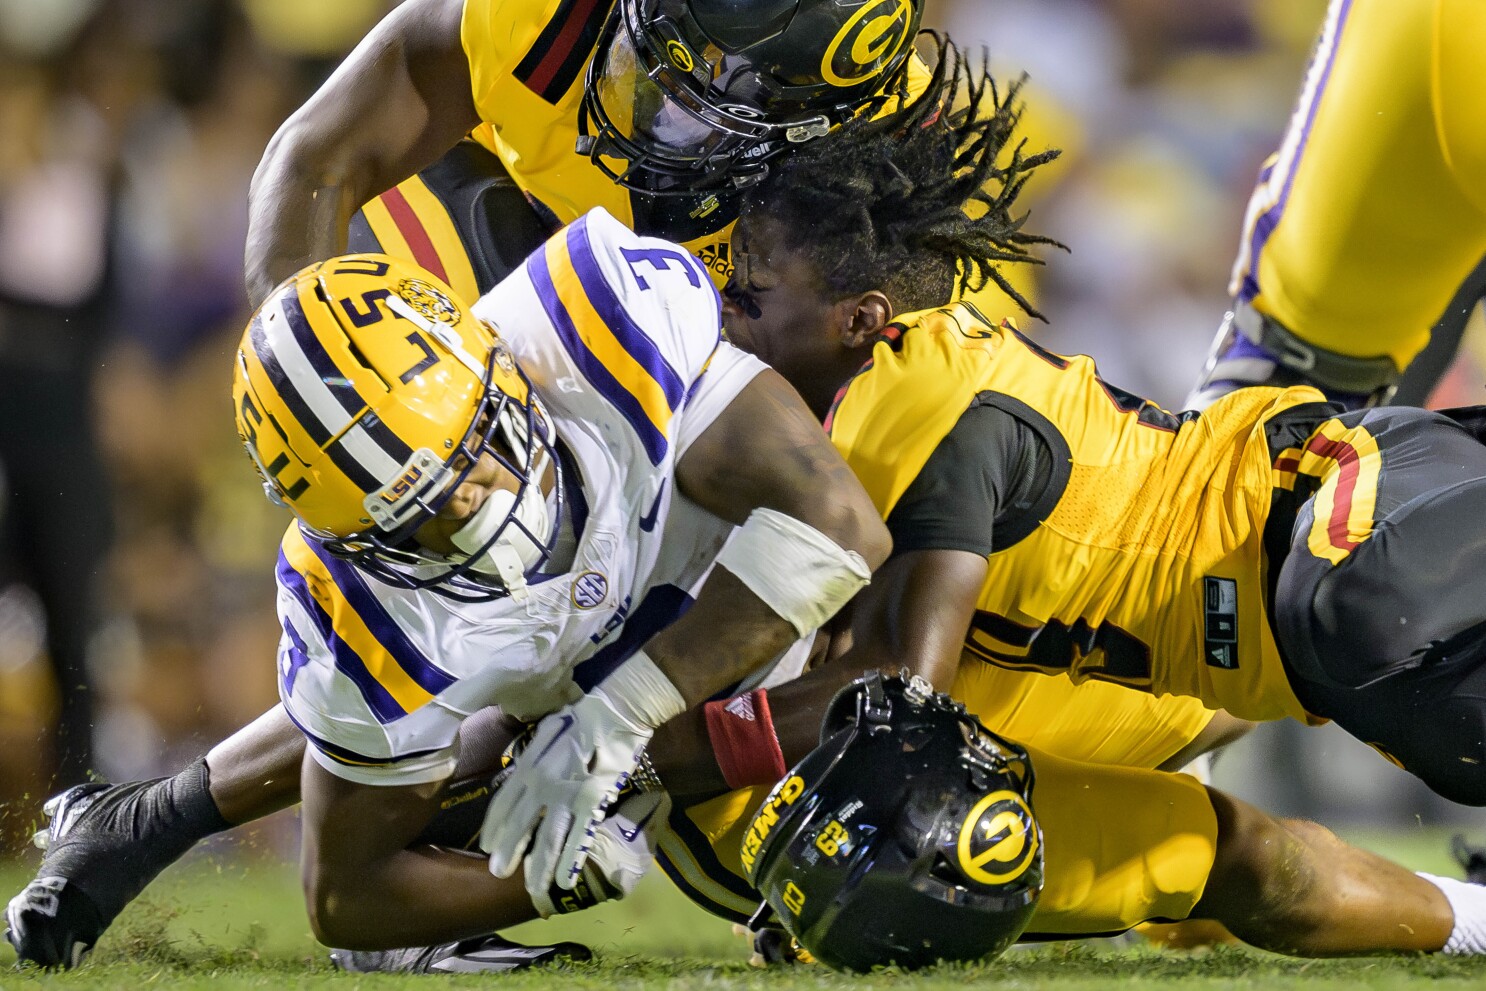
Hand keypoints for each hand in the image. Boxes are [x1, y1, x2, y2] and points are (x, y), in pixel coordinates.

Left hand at [479, 653, 683, 902]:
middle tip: (498, 874)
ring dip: (538, 867)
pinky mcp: (591, 801)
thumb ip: (532, 755)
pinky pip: (578, 837)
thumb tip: (522, 770)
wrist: (615, 710)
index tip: (488, 846)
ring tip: (532, 889)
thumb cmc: (582, 717)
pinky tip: (565, 881)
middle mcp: (540, 783)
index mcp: (528, 765)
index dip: (494, 827)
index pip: (502, 803)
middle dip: (508, 853)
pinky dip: (570, 861)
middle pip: (518, 826)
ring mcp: (565, 794)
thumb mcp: (546, 733)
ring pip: (546, 839)